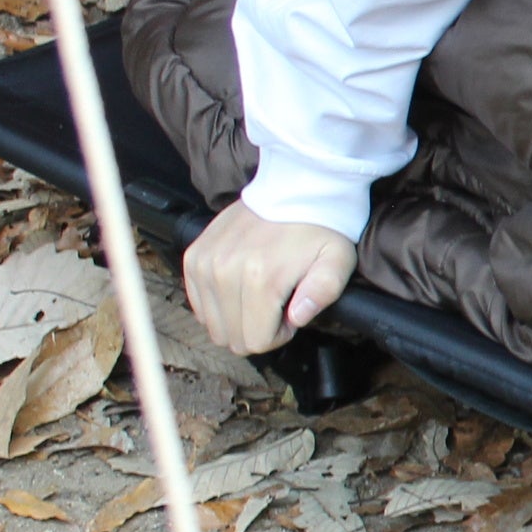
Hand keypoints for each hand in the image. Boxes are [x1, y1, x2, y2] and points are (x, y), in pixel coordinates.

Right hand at [182, 202, 356, 354]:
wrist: (295, 190)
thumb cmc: (320, 230)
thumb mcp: (337, 261)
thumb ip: (322, 292)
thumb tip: (296, 317)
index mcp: (261, 278)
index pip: (256, 341)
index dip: (278, 334)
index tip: (291, 311)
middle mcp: (225, 271)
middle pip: (232, 337)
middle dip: (258, 329)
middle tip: (277, 303)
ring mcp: (204, 263)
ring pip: (212, 325)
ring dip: (237, 317)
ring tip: (260, 292)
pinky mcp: (194, 257)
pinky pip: (198, 304)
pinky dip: (218, 303)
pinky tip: (240, 286)